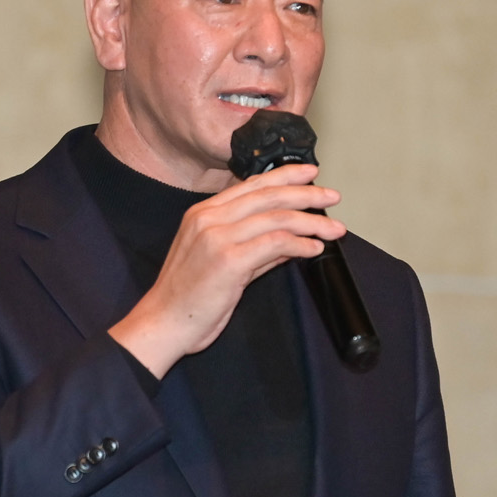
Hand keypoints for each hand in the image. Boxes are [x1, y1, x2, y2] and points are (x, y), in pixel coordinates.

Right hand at [109, 163, 345, 378]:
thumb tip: (289, 241)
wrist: (163, 323)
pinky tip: (314, 249)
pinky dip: (300, 244)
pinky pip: (275, 244)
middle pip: (268, 195)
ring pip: (276, 217)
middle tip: (332, 196)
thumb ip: (254, 248)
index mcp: (203, 213)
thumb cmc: (187, 298)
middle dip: (306, 193)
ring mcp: (217, 237)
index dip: (284, 176)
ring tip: (334, 229)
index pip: (251, 185)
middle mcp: (208, 218)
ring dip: (312, 222)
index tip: (310, 174)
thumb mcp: (219, 262)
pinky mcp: (228, 260)